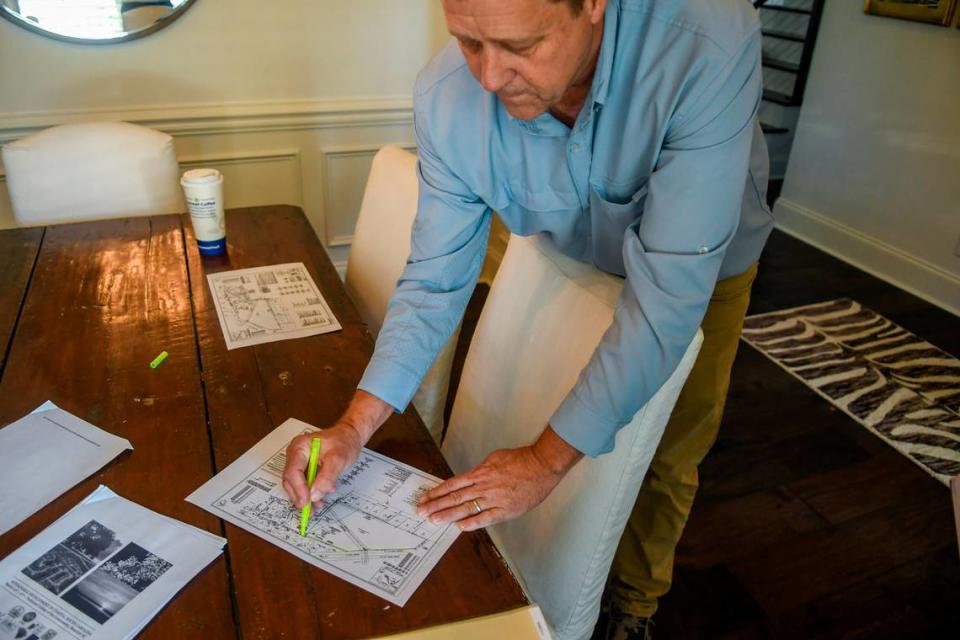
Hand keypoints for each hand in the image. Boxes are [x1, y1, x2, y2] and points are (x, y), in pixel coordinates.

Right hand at [281, 390, 392, 508]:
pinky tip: (319, 499)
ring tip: (317, 507)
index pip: (293, 470)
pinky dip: (309, 493)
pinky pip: (302, 483)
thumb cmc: (344, 442)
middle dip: (300, 496)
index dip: (298, 488)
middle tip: (309, 510)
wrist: (349, 436)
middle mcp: (296, 453)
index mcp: (300, 447)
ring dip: (304, 497)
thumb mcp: (338, 459)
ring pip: (295, 484)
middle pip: (290, 479)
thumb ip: (326, 477)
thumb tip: (315, 495)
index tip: (306, 501)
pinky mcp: (304, 467)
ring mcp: (299, 461)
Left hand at [417, 426, 582, 530]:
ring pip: (466, 508)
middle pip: (455, 497)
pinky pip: (486, 518)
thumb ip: (481, 470)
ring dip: (448, 515)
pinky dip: (472, 523)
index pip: (453, 484)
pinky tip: (459, 527)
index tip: (425, 498)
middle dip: (436, 505)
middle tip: (421, 511)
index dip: (437, 492)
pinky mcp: (506, 510)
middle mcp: (484, 486)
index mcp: (480, 473)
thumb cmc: (521, 460)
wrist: (542, 465)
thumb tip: (470, 479)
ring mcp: (494, 499)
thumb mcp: (496, 458)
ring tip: (434, 520)